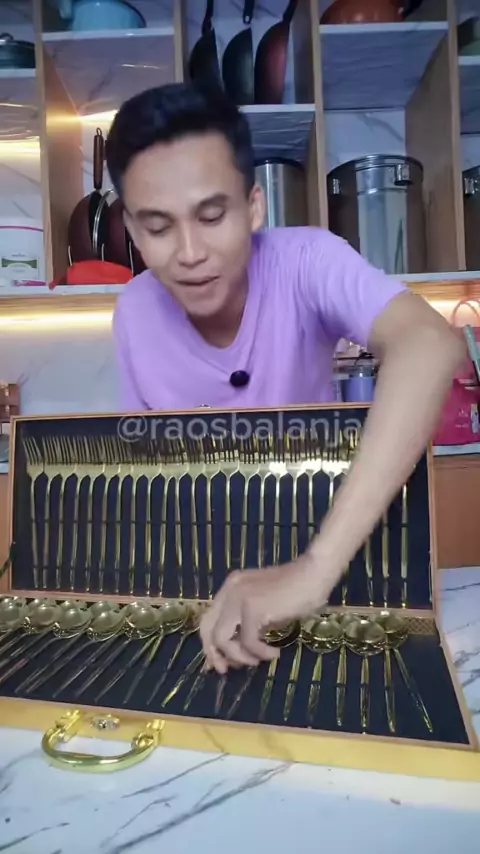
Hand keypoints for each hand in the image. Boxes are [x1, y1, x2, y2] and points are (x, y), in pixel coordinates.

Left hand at [199, 556, 324, 673]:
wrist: (315, 575)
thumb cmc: (297, 592)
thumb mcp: (265, 609)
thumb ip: (247, 625)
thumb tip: (236, 653)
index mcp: (230, 588)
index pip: (207, 620)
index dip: (210, 646)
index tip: (221, 663)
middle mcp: (229, 590)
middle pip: (208, 630)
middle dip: (216, 654)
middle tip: (229, 669)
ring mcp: (239, 597)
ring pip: (223, 639)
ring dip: (240, 656)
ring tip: (259, 660)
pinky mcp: (253, 607)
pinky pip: (248, 642)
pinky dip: (260, 653)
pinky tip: (274, 653)